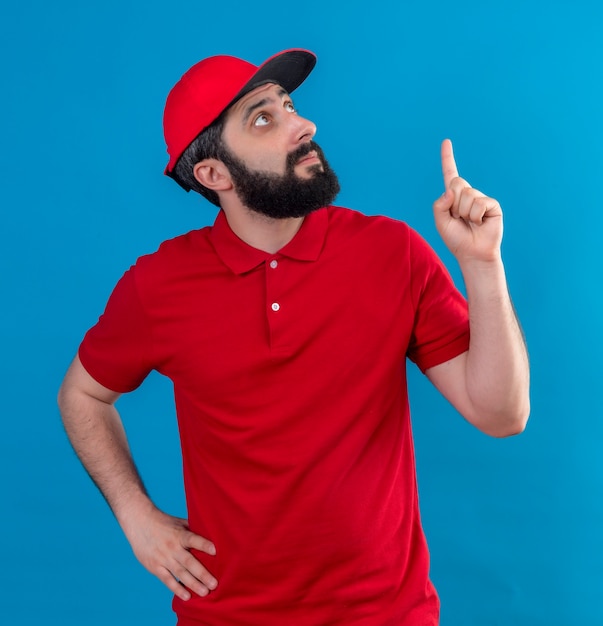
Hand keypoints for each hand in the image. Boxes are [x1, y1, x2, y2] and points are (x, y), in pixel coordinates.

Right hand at [124, 505, 217, 600]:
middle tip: (214, 584)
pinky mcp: (155, 567)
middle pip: (189, 562)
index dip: (204, 545)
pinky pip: (167, 580)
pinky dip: (177, 588)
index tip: (215, 551)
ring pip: (180, 573)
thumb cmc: (164, 522)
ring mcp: (163, 558)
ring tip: (205, 592)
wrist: (139, 523)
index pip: (193, 539)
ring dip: (193, 584)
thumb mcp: (179, 522)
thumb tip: (212, 533)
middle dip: (202, 574)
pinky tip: (187, 596)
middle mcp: (172, 547)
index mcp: (180, 534)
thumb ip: (193, 530)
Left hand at [433, 139, 502, 262]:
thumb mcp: (440, 222)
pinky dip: (475, 216)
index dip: (447, 158)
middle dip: (454, 203)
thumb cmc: (456, 239)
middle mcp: (468, 194)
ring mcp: (481, 198)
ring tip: (470, 223)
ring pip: (467, 195)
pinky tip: (480, 223)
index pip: (450, 174)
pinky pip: (479, 203)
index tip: (446, 141)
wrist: (473, 253)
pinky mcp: (492, 205)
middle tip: (459, 218)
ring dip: (464, 213)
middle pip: (457, 183)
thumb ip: (439, 204)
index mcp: (453, 197)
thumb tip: (451, 189)